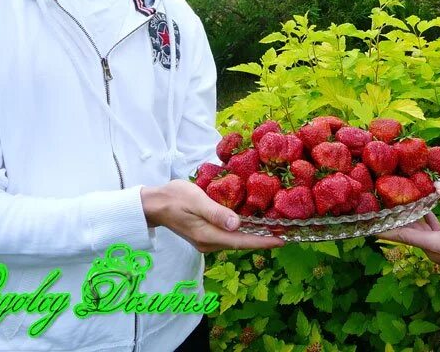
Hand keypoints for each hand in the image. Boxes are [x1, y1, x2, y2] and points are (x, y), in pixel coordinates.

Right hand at [141, 179, 284, 252]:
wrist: (154, 204)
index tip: (282, 240)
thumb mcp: (197, 200)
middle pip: (241, 243)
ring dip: (254, 236)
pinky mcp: (205, 235)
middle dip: (263, 240)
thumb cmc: (175, 197)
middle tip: (285, 234)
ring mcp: (207, 241)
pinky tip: (254, 225)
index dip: (263, 241)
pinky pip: (229, 236)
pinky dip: (243, 232)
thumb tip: (237, 225)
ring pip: (236, 240)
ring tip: (274, 230)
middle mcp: (209, 243)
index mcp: (208, 236)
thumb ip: (216, 213)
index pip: (241, 241)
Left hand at [377, 182, 439, 268]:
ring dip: (410, 218)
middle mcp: (433, 251)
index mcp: (435, 245)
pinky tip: (420, 206)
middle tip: (380, 205)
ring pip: (419, 232)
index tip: (368, 226)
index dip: (385, 230)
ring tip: (396, 201)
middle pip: (409, 232)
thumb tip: (437, 185)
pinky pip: (429, 232)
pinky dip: (424, 220)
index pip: (404, 236)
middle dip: (396, 219)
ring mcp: (438, 251)